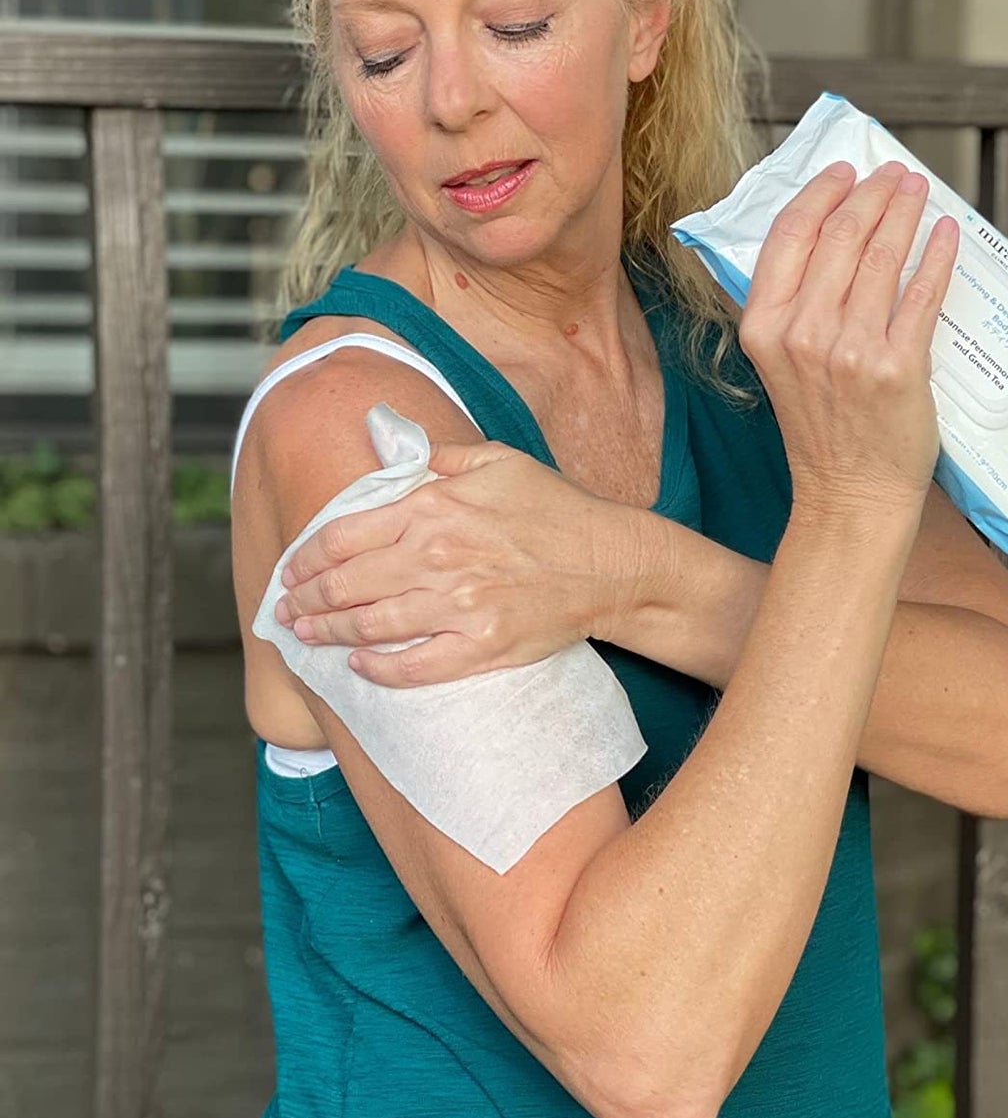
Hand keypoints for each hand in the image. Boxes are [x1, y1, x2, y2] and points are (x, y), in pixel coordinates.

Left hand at [272, 442, 644, 685]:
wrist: (611, 564)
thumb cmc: (557, 509)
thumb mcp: (500, 461)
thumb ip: (440, 457)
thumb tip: (392, 448)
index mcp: (434, 507)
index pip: (343, 535)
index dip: (305, 557)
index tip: (291, 570)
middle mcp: (436, 557)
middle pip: (344, 585)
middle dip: (304, 601)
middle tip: (286, 612)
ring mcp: (457, 607)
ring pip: (368, 628)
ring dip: (327, 636)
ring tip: (307, 638)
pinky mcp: (479, 648)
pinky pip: (412, 666)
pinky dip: (377, 670)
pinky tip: (359, 667)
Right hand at [738, 160, 958, 519]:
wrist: (849, 494)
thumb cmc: (822, 429)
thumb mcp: (780, 363)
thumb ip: (793, 305)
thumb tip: (832, 237)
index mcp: (764, 327)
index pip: (789, 235)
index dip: (821, 193)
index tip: (845, 172)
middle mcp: (802, 334)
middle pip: (840, 235)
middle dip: (873, 193)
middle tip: (894, 175)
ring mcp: (850, 350)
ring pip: (882, 256)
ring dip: (905, 212)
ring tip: (918, 192)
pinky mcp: (898, 366)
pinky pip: (923, 293)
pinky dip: (937, 256)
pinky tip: (945, 235)